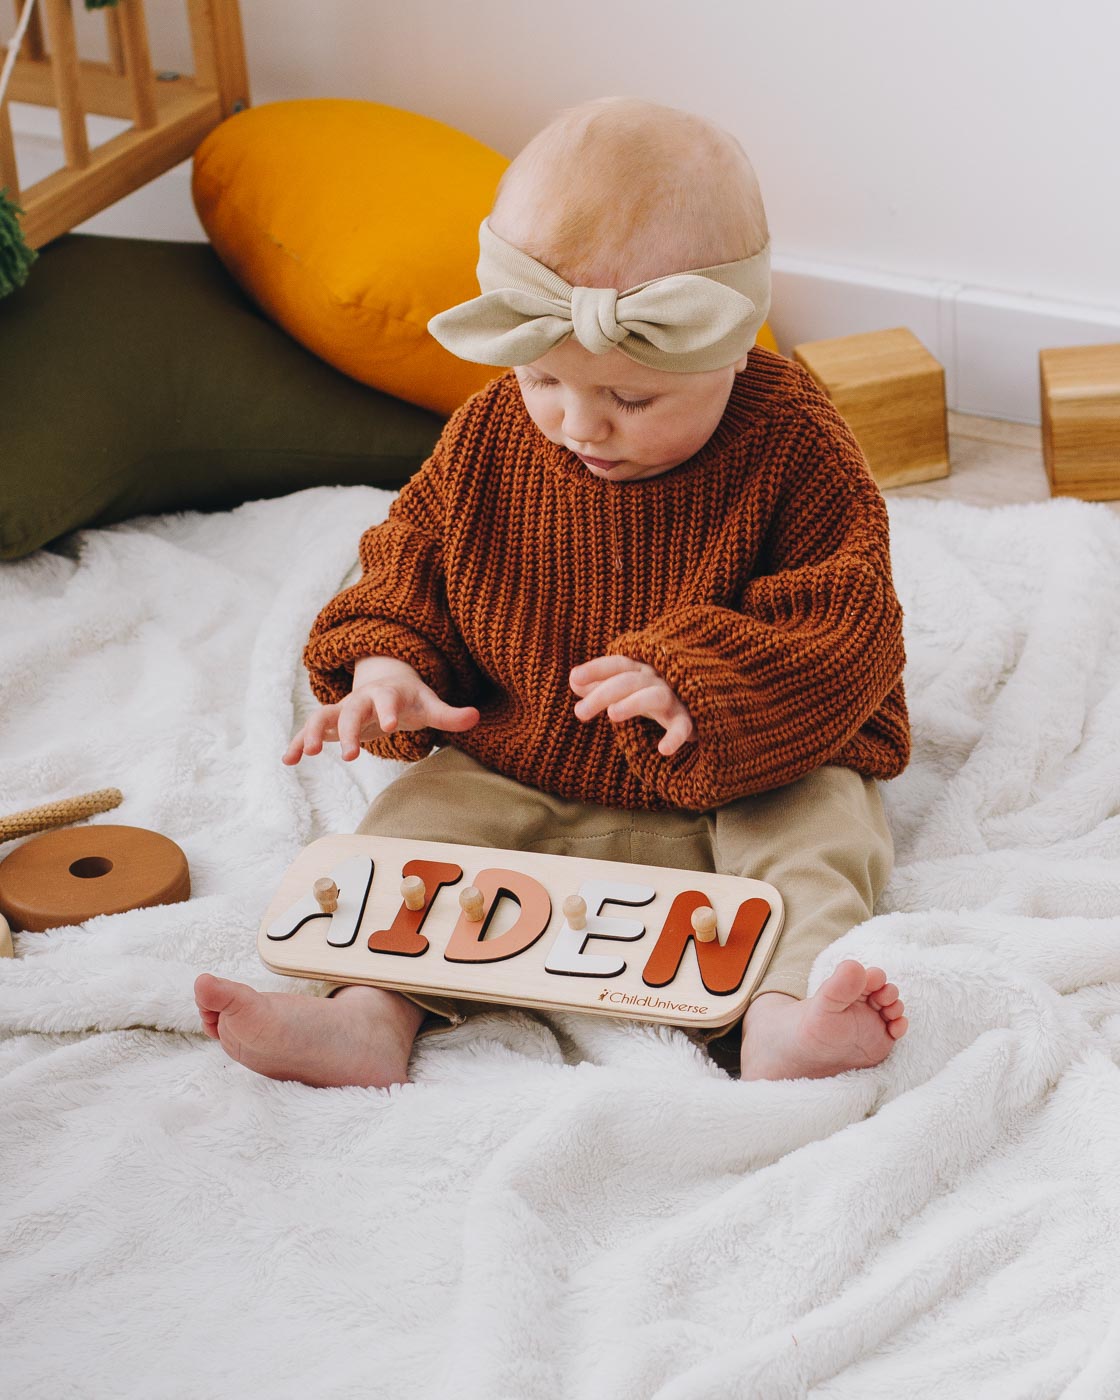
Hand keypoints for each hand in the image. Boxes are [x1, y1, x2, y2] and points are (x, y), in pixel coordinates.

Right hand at [283, 656, 478, 764]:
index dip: (387, 711)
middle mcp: (361, 699)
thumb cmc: (410, 698)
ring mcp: (342, 708)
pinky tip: (287, 760)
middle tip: (351, 755)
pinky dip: (298, 743)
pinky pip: (310, 730)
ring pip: (322, 717)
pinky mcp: (330, 721)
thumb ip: (450, 714)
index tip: (388, 728)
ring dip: (314, 734)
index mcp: (387, 693)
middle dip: (350, 731)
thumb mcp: (430, 705)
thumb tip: (476, 717)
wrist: (385, 681)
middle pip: (351, 711)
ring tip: (306, 756)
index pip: (387, 700)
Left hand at [570, 654, 695, 756]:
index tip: (574, 678)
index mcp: (640, 670)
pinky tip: (663, 750)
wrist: (704, 703)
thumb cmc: (656, 694)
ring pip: (653, 696)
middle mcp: (657, 679)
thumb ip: (601, 684)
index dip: (596, 669)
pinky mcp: (690, 719)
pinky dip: (675, 737)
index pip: (617, 664)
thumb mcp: (629, 688)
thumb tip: (573, 680)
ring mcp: (676, 697)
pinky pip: (683, 726)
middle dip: (603, 694)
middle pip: (629, 681)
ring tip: (612, 716)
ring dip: (633, 703)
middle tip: (579, 713)